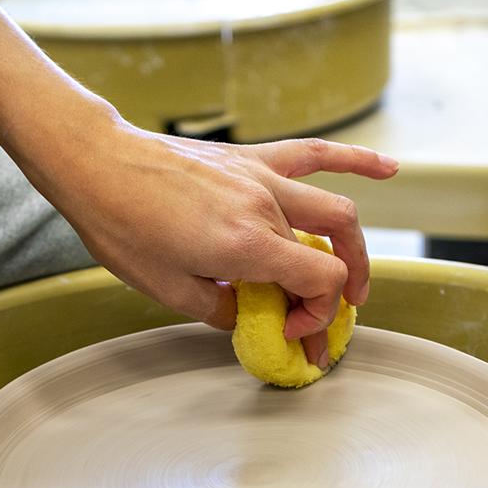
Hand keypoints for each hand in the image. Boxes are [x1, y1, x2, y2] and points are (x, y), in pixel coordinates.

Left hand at [25, 123, 397, 366]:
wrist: (97, 166)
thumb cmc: (122, 227)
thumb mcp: (169, 291)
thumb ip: (221, 309)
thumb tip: (248, 315)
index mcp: (247, 244)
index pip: (321, 282)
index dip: (318, 316)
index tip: (290, 332)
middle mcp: (265, 208)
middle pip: (333, 252)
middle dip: (337, 297)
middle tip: (325, 324)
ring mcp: (261, 178)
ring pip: (334, 210)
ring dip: (354, 248)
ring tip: (357, 279)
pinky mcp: (250, 160)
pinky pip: (313, 155)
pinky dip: (356, 160)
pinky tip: (389, 169)